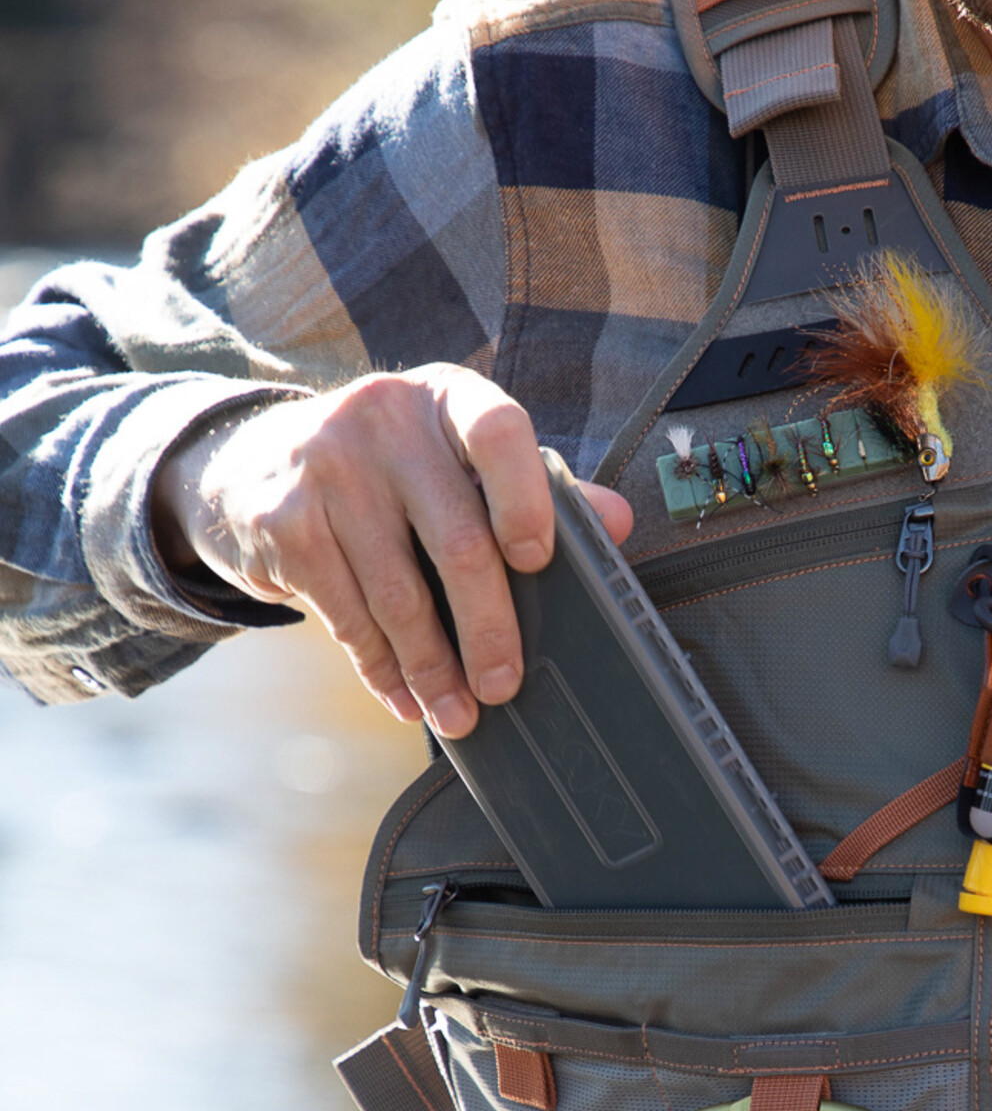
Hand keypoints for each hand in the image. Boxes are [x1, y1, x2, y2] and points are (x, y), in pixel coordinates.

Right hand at [151, 365, 631, 736]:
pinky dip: (380, 668)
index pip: (498, 432)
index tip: (538, 562)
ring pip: (398, 593)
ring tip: (458, 714)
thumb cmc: (394, 467)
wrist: (254, 456)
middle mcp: (383, 418)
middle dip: (488, 629)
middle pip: (457, 540)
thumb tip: (618, 520)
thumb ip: (539, 487)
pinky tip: (404, 697)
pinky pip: (346, 615)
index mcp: (447, 396)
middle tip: (505, 686)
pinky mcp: (283, 519)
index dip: (526, 499)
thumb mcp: (459, 456)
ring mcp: (325, 466)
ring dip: (433, 669)